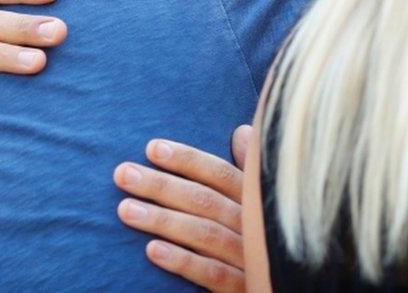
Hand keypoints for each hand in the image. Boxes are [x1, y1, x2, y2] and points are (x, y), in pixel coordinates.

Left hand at [113, 126, 252, 291]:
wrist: (284, 291)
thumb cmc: (264, 242)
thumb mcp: (263, 204)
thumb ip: (251, 170)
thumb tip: (242, 131)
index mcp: (255, 201)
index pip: (218, 173)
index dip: (186, 159)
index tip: (150, 148)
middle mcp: (255, 226)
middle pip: (204, 200)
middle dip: (161, 185)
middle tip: (122, 174)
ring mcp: (252, 259)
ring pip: (205, 234)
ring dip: (163, 220)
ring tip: (124, 209)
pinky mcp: (246, 288)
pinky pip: (214, 275)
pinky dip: (183, 261)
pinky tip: (152, 250)